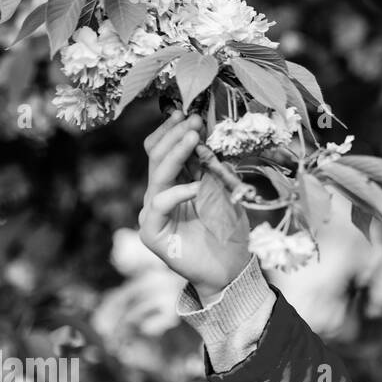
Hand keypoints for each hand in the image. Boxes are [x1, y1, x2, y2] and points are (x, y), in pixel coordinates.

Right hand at [138, 109, 250, 301]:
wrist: (230, 269)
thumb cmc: (229, 230)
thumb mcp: (225, 191)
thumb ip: (214, 168)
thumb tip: (210, 136)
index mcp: (174, 183)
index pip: (163, 150)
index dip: (171, 130)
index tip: (188, 112)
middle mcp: (159, 195)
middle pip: (156, 158)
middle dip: (175, 135)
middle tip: (192, 119)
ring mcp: (152, 213)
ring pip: (157, 176)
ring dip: (175, 153)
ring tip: (193, 137)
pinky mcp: (152, 232)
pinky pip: (160, 205)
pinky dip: (179, 192)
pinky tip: (197, 187)